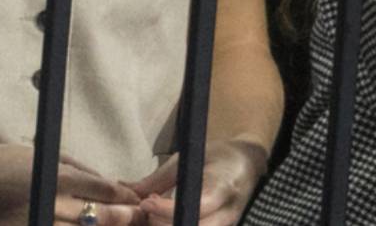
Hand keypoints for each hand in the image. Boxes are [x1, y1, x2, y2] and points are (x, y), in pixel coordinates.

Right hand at [0, 140, 139, 224]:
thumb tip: (115, 188)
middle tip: (136, 217)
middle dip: (124, 218)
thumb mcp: (46, 157)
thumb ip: (81, 172)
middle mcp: (50, 203)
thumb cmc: (6, 162)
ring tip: (113, 224)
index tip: (136, 201)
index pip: (103, 191)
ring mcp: (37, 223)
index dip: (125, 198)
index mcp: (57, 177)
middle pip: (101, 218)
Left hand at [125, 140, 267, 225]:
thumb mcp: (188, 158)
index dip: (168, 210)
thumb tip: (128, 190)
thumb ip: (159, 178)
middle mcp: (228, 213)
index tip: (145, 203)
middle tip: (144, 212)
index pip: (198, 207)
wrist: (247, 163)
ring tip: (151, 217)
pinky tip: (162, 221)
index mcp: (223, 187)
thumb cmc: (216, 156)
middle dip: (164, 225)